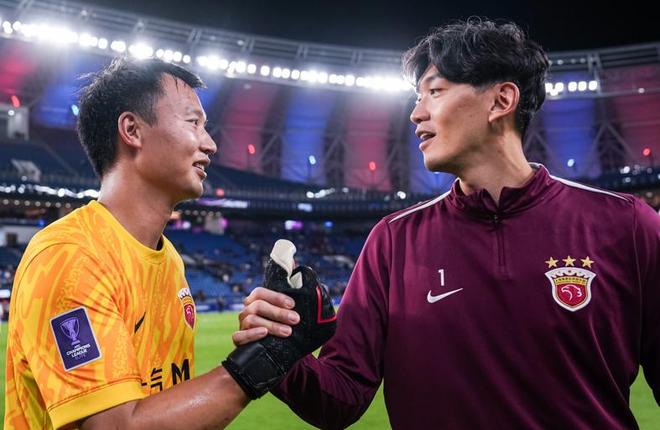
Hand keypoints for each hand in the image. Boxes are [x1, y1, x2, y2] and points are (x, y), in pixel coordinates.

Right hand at [223, 240, 336, 398]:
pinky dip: (251, 334)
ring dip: (271, 324)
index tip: (293, 304)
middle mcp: (248, 312)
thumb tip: (318, 289)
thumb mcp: (294, 320)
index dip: (276, 296)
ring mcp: (242, 327)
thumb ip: (300, 305)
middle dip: (278, 312)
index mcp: (258, 302)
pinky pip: (238, 336)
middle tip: (296, 319)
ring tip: (287, 332)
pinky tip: (264, 334)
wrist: (277, 359)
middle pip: (257, 305)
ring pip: (251, 319)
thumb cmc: (287, 335)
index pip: (260, 292)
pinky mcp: (239, 342)